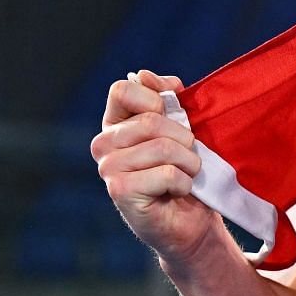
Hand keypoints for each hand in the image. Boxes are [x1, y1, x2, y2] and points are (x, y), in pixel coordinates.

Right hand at [91, 69, 214, 261]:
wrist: (192, 220)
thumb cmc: (186, 171)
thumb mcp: (181, 127)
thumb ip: (165, 98)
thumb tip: (144, 75)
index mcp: (116, 123)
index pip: (123, 90)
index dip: (155, 100)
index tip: (174, 118)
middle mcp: (104, 144)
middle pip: (151, 121)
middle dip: (184, 139)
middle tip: (189, 156)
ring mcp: (108, 169)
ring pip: (163, 148)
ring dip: (189, 163)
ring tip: (186, 174)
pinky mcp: (120, 191)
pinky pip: (167, 173)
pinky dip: (184, 182)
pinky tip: (177, 191)